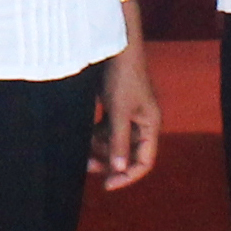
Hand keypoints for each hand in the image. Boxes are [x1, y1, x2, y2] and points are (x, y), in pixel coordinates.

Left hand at [92, 46, 162, 189]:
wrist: (115, 46)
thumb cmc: (122, 76)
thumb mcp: (119, 111)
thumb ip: (118, 140)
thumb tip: (118, 169)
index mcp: (150, 125)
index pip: (144, 161)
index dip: (127, 176)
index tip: (107, 184)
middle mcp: (141, 123)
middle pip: (127, 154)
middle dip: (109, 163)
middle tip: (87, 167)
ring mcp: (128, 115)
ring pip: (114, 143)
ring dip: (99, 150)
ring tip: (80, 155)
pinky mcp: (115, 107)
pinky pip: (105, 130)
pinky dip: (94, 136)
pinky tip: (80, 139)